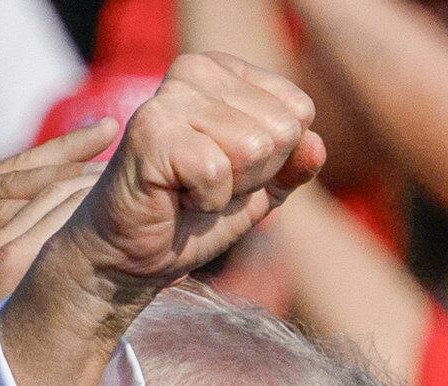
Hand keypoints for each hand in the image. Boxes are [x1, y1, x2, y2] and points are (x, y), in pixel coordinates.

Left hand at [0, 120, 117, 385]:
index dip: (26, 267)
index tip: (85, 270)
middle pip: (12, 212)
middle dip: (68, 206)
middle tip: (130, 204)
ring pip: (21, 180)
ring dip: (76, 171)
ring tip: (132, 163)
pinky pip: (16, 165)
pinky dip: (60, 150)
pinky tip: (103, 133)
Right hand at [65, 52, 325, 288]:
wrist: (131, 255)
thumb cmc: (190, 216)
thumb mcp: (258, 191)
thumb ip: (293, 166)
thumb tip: (316, 145)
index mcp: (224, 71)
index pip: (299, 112)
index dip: (273, 162)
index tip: (227, 172)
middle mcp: (196, 69)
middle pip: (282, 130)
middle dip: (252, 177)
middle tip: (205, 187)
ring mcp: (171, 96)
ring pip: (254, 148)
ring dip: (228, 190)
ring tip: (189, 191)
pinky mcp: (151, 130)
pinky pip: (217, 171)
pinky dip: (204, 201)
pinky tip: (174, 198)